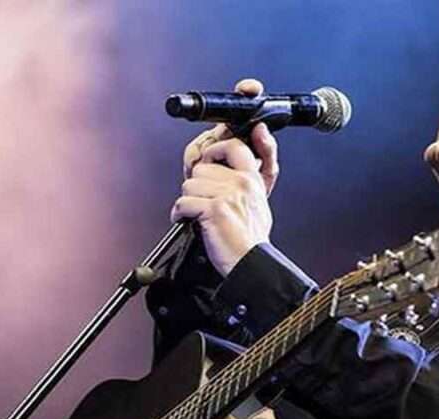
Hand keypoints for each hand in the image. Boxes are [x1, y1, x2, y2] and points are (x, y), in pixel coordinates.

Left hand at [173, 79, 280, 275]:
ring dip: (188, 201)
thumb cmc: (251, 238)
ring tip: (199, 215)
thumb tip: (259, 134)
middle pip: (202, 168)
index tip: (208, 160)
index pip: (233, 146)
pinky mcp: (214, 209)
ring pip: (190, 184)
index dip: (215, 150)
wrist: (250, 263)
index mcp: (252, 179)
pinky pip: (183, 202)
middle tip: (203, 202)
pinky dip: (180, 214)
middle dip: (197, 186)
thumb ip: (254, 172)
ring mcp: (228, 195)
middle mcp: (241, 183)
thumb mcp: (259, 201)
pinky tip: (189, 221)